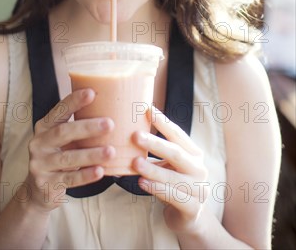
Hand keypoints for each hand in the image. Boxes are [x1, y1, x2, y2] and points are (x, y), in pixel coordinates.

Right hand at [23, 89, 114, 211]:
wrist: (39, 190)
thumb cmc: (60, 156)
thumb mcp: (63, 140)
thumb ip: (78, 127)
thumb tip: (112, 107)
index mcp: (44, 127)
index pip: (59, 110)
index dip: (74, 101)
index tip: (91, 92)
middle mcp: (39, 143)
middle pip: (63, 132)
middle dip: (87, 127)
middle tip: (110, 124)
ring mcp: (40, 164)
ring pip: (68, 158)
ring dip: (91, 154)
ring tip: (111, 151)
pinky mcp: (46, 184)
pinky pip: (69, 179)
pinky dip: (85, 175)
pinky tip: (100, 171)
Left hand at [132, 106, 208, 234]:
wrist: (188, 217)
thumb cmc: (173, 183)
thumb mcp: (168, 164)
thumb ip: (155, 151)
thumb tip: (126, 130)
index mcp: (194, 154)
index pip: (178, 135)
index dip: (164, 122)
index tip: (148, 110)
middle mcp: (200, 169)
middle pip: (176, 153)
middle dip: (155, 143)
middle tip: (135, 135)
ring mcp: (199, 189)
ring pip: (173, 177)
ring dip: (152, 169)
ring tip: (134, 162)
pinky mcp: (193, 208)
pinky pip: (173, 197)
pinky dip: (157, 189)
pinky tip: (142, 183)